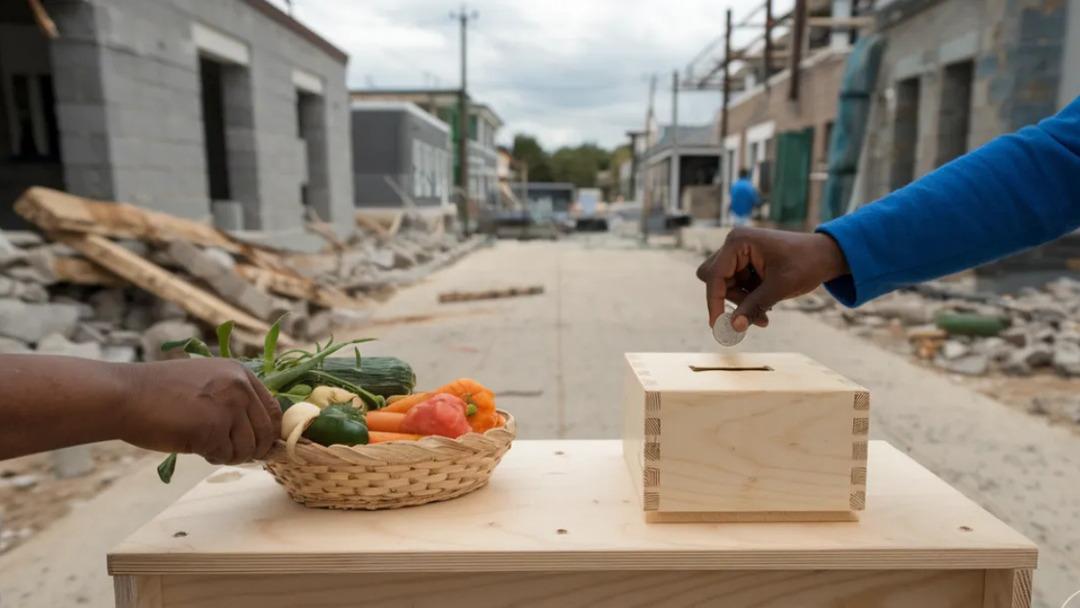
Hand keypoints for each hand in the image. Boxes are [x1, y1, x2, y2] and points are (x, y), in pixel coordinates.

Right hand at [119, 358, 281, 464]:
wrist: (124, 395)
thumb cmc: (159, 393)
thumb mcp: (207, 383)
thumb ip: (234, 399)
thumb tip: (262, 433)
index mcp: (240, 373)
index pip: (274, 409)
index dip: (268, 432)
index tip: (258, 444)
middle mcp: (240, 387)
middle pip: (266, 432)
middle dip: (252, 449)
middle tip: (231, 453)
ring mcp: (228, 407)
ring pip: (248, 448)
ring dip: (230, 455)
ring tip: (206, 447)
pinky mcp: (213, 428)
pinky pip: (225, 455)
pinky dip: (212, 457)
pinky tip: (194, 446)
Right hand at [696, 227, 848, 330]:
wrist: (826, 256)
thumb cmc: (806, 263)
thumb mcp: (779, 287)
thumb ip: (753, 306)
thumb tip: (732, 327)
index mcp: (738, 242)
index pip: (715, 276)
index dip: (714, 302)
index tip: (717, 326)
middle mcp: (734, 245)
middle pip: (715, 280)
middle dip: (731, 300)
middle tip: (748, 315)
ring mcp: (740, 254)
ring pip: (726, 286)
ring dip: (742, 303)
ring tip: (765, 315)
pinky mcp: (746, 264)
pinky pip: (737, 287)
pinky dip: (748, 300)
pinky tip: (766, 306)